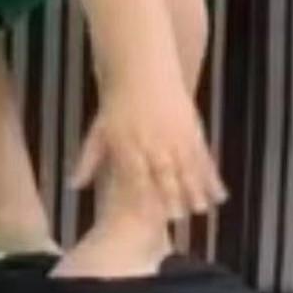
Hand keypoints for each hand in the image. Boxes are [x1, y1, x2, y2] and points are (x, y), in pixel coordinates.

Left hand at [71, 76, 227, 219]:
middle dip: (172, 201)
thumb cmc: (117, 102)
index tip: (149, 221)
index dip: (144, 203)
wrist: (141, 71)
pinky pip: (204, 159)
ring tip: (200, 210)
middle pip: (164, 181)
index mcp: (129, 148)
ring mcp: (174, 139)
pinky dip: (212, 177)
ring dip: (195, 193)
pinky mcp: (192, 131)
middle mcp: (152, 146)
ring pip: (187, 173)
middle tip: (177, 219)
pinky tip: (219, 193)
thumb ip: (88, 160)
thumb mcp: (99, 130)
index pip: (137, 183)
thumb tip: (73, 185)